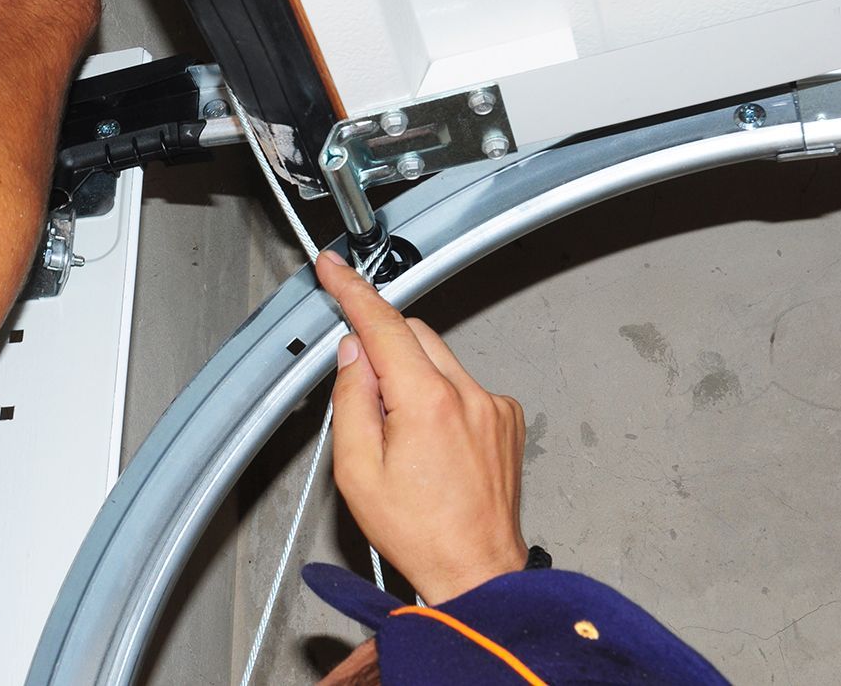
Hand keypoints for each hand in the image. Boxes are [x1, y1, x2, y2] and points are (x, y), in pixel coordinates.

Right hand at [316, 251, 527, 603]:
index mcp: (426, 401)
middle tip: (361, 390)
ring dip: (411, 375)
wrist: (477, 572)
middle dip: (381, 346)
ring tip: (401, 436)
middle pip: (413, 334)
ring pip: (439, 358)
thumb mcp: (356, 470)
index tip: (333, 268)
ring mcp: (493, 406)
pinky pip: (463, 384)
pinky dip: (440, 395)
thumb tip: (353, 354)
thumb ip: (350, 399)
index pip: (383, 323)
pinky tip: (432, 443)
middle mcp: (467, 394)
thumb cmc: (419, 533)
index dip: (352, 290)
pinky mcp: (507, 419)